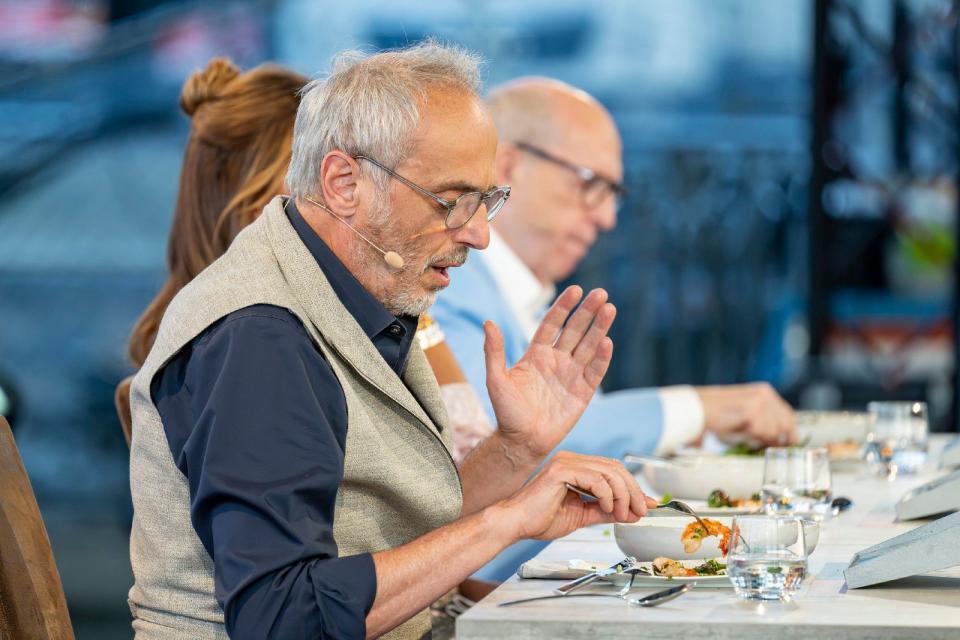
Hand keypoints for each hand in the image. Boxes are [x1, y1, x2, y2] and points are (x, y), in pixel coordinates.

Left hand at [484, 286, 615, 462]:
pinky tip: (607, 341)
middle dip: (587, 311)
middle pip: (575, 330)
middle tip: (601, 294)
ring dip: (599, 328)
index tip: (575, 290)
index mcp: (537, 353)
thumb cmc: (507, 411)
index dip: (563, 307)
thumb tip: (488, 322)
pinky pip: (595, 371)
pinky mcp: (583, 391)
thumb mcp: (496, 379)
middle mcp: (556, 360)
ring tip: (609, 309)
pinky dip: (601, 357)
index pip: (552, 324)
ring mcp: (571, 374)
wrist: (521, 441)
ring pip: (588, 345)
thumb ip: (494, 351)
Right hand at [497, 451, 656, 541]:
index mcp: (575, 467)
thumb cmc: (540, 519)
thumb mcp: (582, 515)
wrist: (515, 524)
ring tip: (624, 514)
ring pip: (609, 471)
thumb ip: (606, 511)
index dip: (632, 487)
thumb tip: (633, 512)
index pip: (612, 470)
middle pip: (615, 467)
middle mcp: (571, 459)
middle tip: (641, 511)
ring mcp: (566, 462)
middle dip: (633, 490)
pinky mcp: (560, 470)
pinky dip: (608, 494)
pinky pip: (595, 478)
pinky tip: (608, 508)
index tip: (646, 505)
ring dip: (623, 495)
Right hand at [696, 382, 795, 445]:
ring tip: (741, 432)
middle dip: (776, 438)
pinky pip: (762, 433)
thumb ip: (764, 422)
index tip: (787, 444)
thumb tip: (779, 439)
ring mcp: (761, 401)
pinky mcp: (753, 410)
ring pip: (774, 432)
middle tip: (762, 444)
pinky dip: (751, 437)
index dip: (789, 432)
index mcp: (764, 392)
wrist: (698, 409)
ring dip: (759, 438)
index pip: (787, 415)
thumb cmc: (718, 415)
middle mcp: (766, 393)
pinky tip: (738, 430)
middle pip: (785, 425)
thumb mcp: (745, 416)